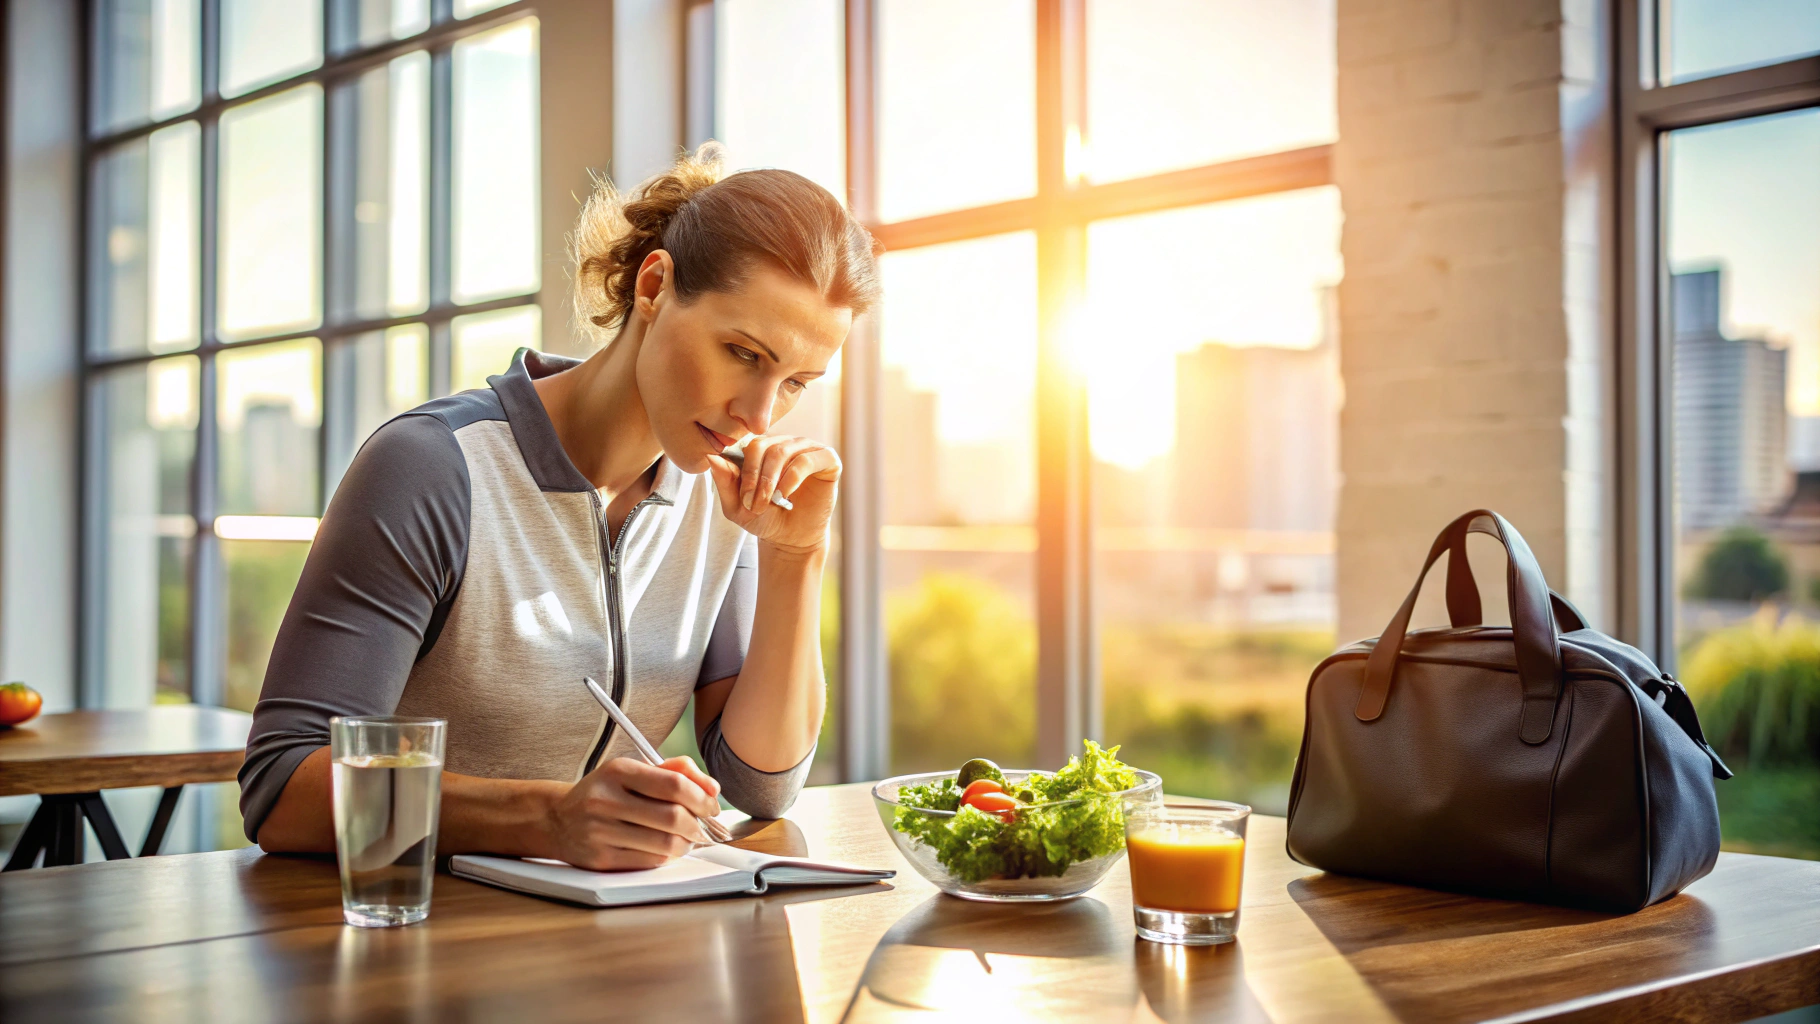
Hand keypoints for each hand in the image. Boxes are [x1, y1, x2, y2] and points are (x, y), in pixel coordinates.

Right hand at [543, 756, 721, 869]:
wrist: (557, 820)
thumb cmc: (605, 793)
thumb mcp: (632, 771)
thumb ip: (675, 771)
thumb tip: (713, 788)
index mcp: (617, 771)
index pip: (674, 784)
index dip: (702, 797)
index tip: (712, 804)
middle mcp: (605, 801)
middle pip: (674, 817)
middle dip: (699, 824)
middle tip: (704, 825)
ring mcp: (601, 832)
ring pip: (666, 844)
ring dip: (687, 843)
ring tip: (687, 837)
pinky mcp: (601, 860)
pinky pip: (650, 861)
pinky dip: (667, 856)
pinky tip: (666, 847)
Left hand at [703, 435, 838, 555]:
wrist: (792, 540)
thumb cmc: (765, 518)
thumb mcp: (737, 505)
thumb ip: (724, 481)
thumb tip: (710, 457)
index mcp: (764, 447)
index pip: (746, 444)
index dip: (742, 470)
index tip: (742, 498)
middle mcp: (785, 443)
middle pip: (762, 445)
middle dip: (754, 477)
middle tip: (753, 503)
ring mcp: (807, 448)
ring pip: (782, 451)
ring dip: (771, 480)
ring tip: (769, 503)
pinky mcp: (827, 459)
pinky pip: (806, 459)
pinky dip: (792, 478)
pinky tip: (787, 495)